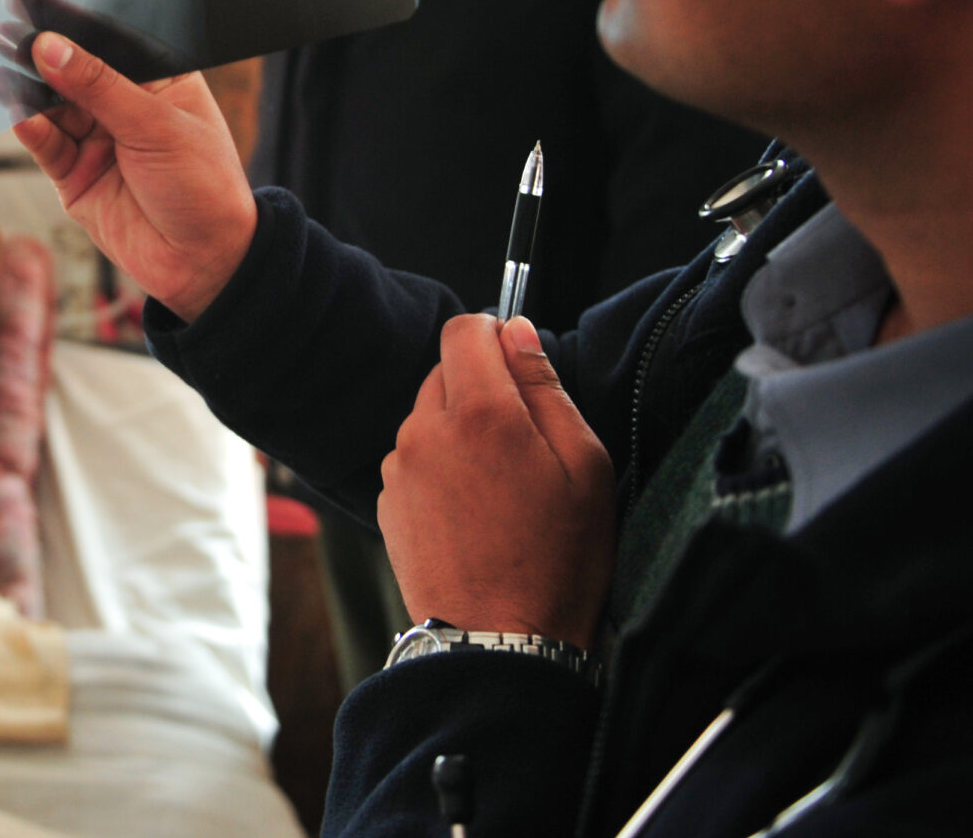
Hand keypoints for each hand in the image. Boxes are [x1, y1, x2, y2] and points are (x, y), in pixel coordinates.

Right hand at [9, 30, 257, 319]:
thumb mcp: (156, 125)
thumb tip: (51, 49)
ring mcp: (97, 141)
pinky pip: (46, 145)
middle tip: (4, 37)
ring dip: (25, 93)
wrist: (204, 263)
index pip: (105, 41)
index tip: (27, 3)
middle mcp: (123, 106)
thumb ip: (98, 86)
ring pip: (51, 107)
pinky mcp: (75, 176)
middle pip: (71, 72)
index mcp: (156, 81)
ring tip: (0, 78)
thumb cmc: (204, 187)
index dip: (68, 22)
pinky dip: (31, 131)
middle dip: (37, 56)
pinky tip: (22, 118)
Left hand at [378, 316, 614, 650]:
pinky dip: (440, 467)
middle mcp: (425, 430)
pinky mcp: (387, 500)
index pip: (465, 330)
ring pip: (428, 415)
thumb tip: (518, 332)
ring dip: (459, 430)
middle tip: (525, 442)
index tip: (518, 362)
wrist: (501, 642)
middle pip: (446, 371)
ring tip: (501, 486)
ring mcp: (399, 466)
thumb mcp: (584, 466)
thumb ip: (545, 387)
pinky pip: (414, 457)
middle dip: (482, 389)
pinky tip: (473, 510)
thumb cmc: (556, 561)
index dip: (495, 335)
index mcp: (479, 413)